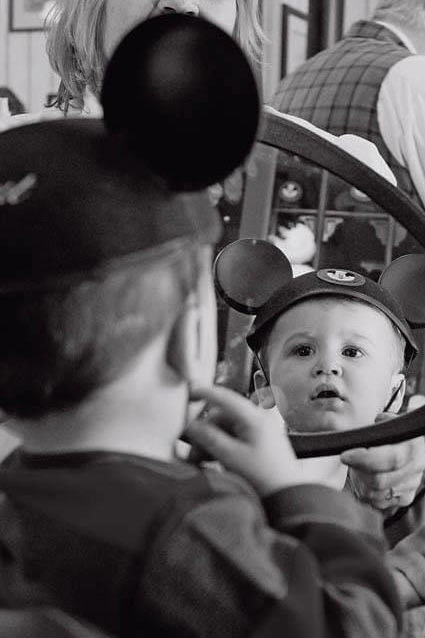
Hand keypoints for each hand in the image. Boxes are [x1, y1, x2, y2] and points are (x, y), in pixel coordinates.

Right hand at [186, 385, 309, 496]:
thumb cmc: (264, 478)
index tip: (189, 392)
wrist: (287, 498)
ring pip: (227, 428)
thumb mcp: (230, 456)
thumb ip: (208, 437)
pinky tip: (212, 460)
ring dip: (211, 442)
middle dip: (205, 432)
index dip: (205, 393)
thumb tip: (191, 425)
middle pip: (223, 416)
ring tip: (201, 461)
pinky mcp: (260, 441)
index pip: (225, 397)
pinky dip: (222, 446)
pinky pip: (235, 437)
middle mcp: (259, 419)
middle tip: (192, 452)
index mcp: (255, 418)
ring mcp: (261, 430)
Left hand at [341, 417, 424, 509]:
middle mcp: (415, 469)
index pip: (391, 459)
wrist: (415, 450)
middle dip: (357, 472)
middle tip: (349, 460)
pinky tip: (364, 479)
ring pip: (374, 494)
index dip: (365, 459)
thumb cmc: (398, 434)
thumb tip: (376, 423)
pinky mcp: (404, 499)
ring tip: (358, 467)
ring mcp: (410, 486)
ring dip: (359, 482)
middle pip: (379, 481)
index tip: (345, 456)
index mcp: (413, 447)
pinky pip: (376, 502)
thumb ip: (383, 423)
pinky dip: (364, 491)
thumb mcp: (393, 421)